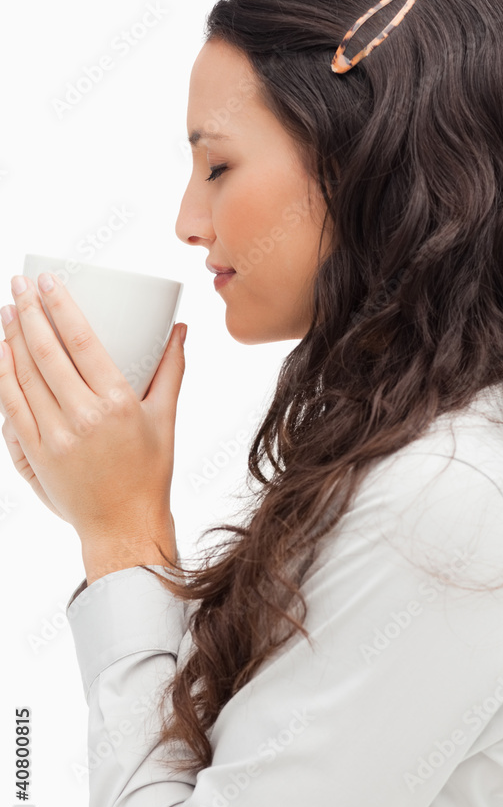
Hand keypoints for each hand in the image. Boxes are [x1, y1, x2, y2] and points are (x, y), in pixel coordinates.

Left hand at [0, 273, 186, 543]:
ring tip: (7, 311)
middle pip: (45, 352)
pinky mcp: (34, 453)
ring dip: (10, 339)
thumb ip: (172, 369)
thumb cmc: (149, 472)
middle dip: (28, 312)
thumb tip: (180, 329)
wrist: (122, 525)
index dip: (60, 306)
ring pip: (22, 376)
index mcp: (116, 404)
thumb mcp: (165, 418)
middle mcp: (81, 418)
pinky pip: (11, 406)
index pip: (80, 342)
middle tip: (18, 284)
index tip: (47, 280)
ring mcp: (53, 437)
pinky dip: (1, 376)